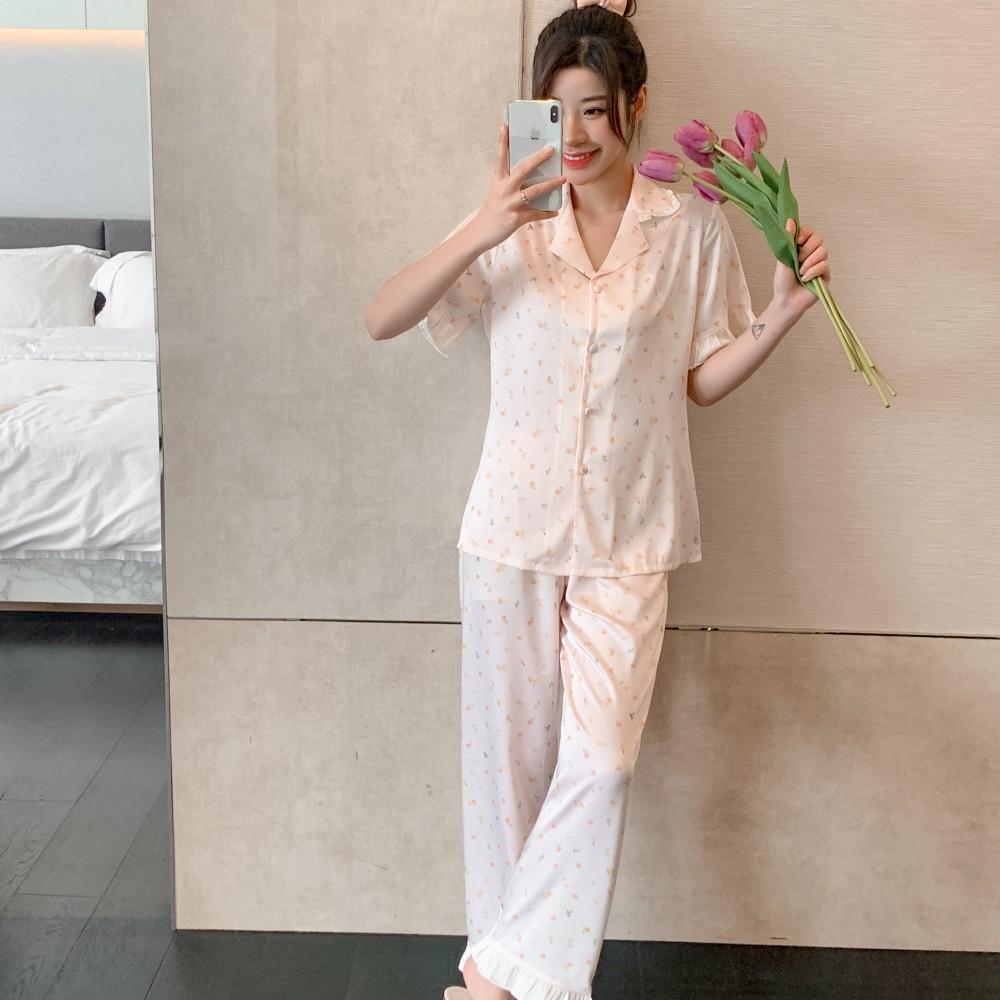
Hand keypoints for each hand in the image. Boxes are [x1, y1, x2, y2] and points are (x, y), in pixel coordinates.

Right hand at [470, 121, 568, 252]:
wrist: (479, 234)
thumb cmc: (491, 213)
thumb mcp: (496, 194)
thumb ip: (510, 185)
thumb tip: (532, 178)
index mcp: (498, 181)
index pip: (500, 158)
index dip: (502, 141)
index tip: (506, 125)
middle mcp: (503, 190)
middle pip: (523, 169)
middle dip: (538, 158)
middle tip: (551, 149)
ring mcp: (510, 204)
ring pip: (534, 191)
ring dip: (550, 184)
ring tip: (562, 179)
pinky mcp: (515, 218)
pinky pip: (535, 214)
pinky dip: (546, 213)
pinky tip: (554, 211)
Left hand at [773, 218, 831, 319]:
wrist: (786, 300)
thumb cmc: (783, 281)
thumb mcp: (782, 259)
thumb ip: (788, 240)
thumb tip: (790, 220)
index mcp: (800, 248)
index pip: (810, 231)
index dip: (805, 233)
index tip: (797, 240)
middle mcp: (812, 253)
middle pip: (819, 238)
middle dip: (808, 248)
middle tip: (798, 259)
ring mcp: (820, 263)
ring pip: (823, 251)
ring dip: (809, 262)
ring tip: (800, 273)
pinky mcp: (826, 274)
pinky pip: (824, 265)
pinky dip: (813, 272)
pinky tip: (805, 279)